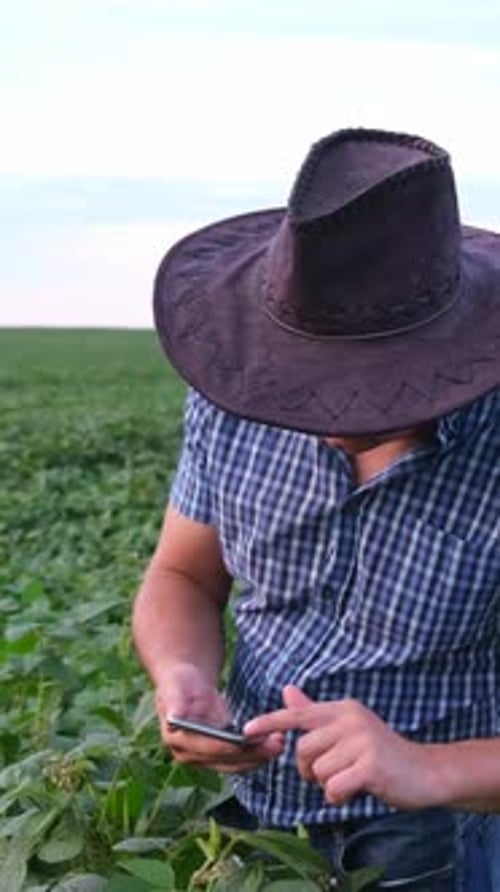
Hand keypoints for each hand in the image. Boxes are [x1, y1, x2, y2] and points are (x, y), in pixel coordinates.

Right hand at [155, 662, 283, 772]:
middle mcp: (189, 755)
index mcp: (177, 740)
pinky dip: (257, 753)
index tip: (246, 741)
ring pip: (235, 764)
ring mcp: (205, 757)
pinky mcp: (219, 754)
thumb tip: (173, 718)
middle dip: (250, 754)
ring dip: (258, 756)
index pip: (205, 748)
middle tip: (274, 744)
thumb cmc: (179, 682)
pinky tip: (274, 742)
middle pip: (224, 760)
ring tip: (279, 743)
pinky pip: (240, 759)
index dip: (225, 746)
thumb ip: (175, 702)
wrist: (186, 684)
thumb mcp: (174, 686)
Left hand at [244, 685, 441, 808]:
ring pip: (319, 772)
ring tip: (351, 780)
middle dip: (310, 770)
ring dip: (329, 785)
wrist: (425, 772)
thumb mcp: (348, 730)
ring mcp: (361, 740)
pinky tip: (357, 790)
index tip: (246, 730)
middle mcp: (350, 719)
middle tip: (331, 774)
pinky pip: (334, 788)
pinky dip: (340, 797)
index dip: (271, 721)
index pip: (299, 713)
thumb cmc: (381, 753)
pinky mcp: (370, 765)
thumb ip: (315, 714)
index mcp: (342, 709)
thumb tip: (288, 690)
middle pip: (303, 750)